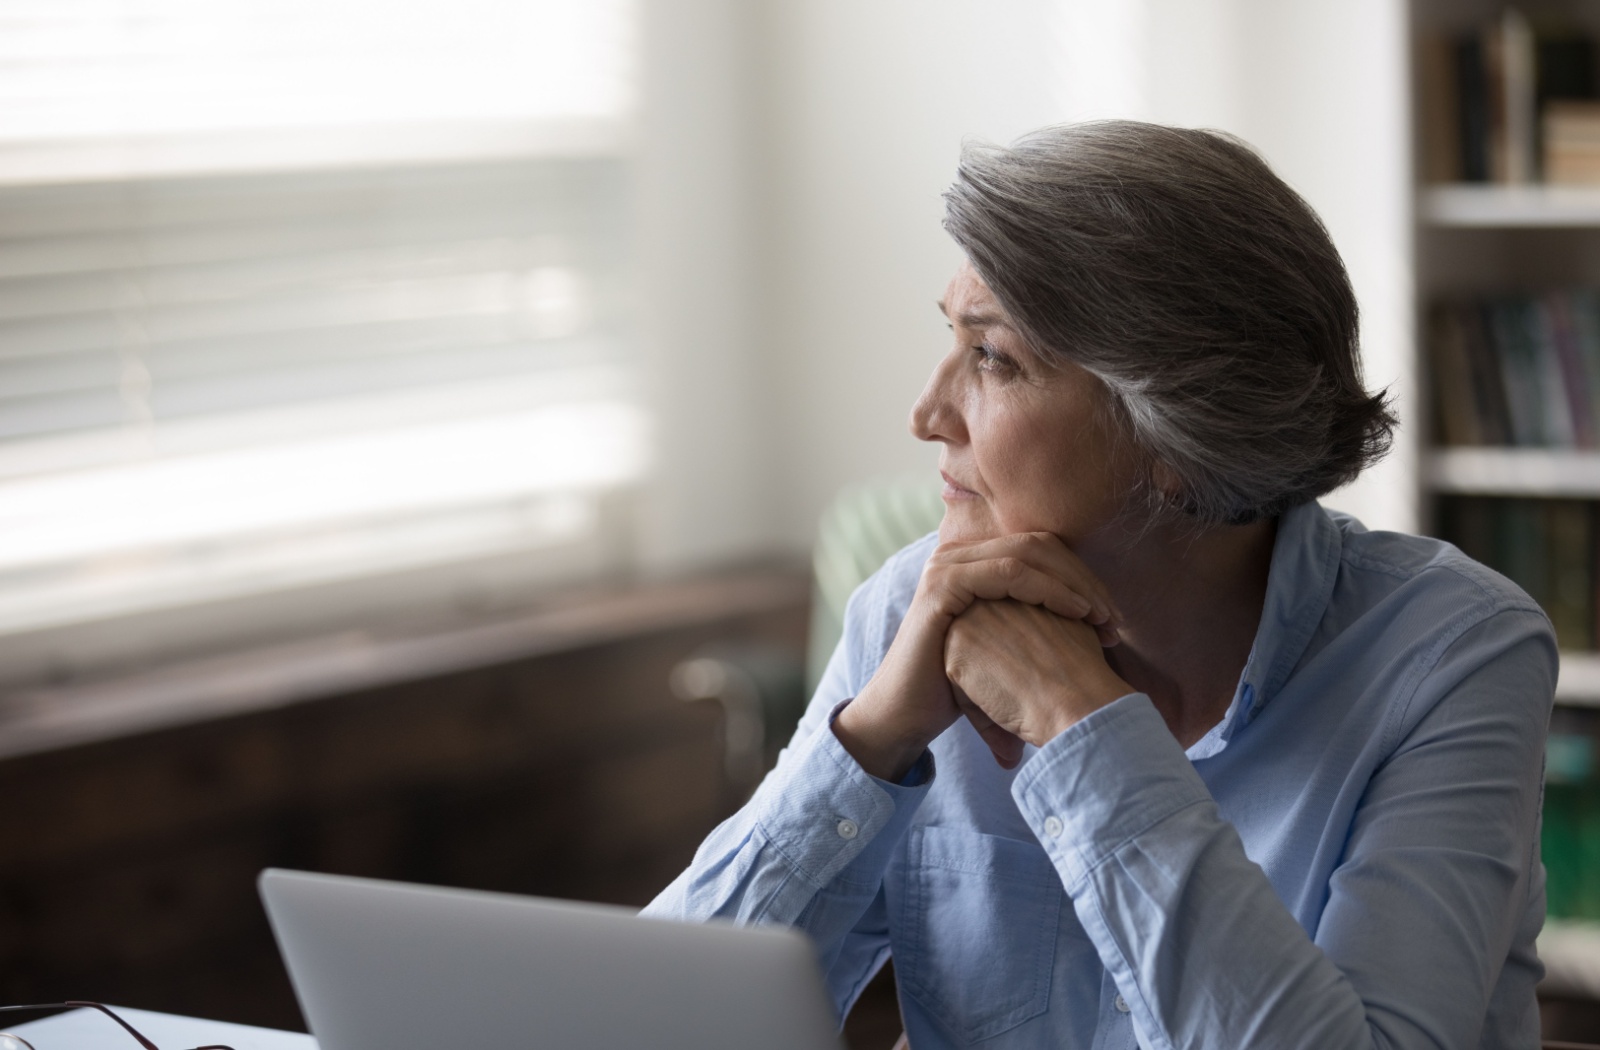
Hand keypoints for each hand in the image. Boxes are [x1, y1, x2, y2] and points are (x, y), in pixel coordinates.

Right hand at [833, 534, 1121, 780]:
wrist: (907, 714)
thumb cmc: (960, 687)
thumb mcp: (1005, 646)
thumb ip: (1038, 622)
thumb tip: (1096, 621)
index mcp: (974, 561)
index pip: (1042, 548)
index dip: (1083, 575)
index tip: (1111, 617)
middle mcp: (958, 554)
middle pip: (1040, 543)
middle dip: (1085, 578)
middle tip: (1113, 618)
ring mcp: (947, 565)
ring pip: (1030, 552)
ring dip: (1075, 583)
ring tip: (1101, 619)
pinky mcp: (943, 585)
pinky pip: (1010, 573)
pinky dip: (1050, 589)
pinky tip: (1077, 614)